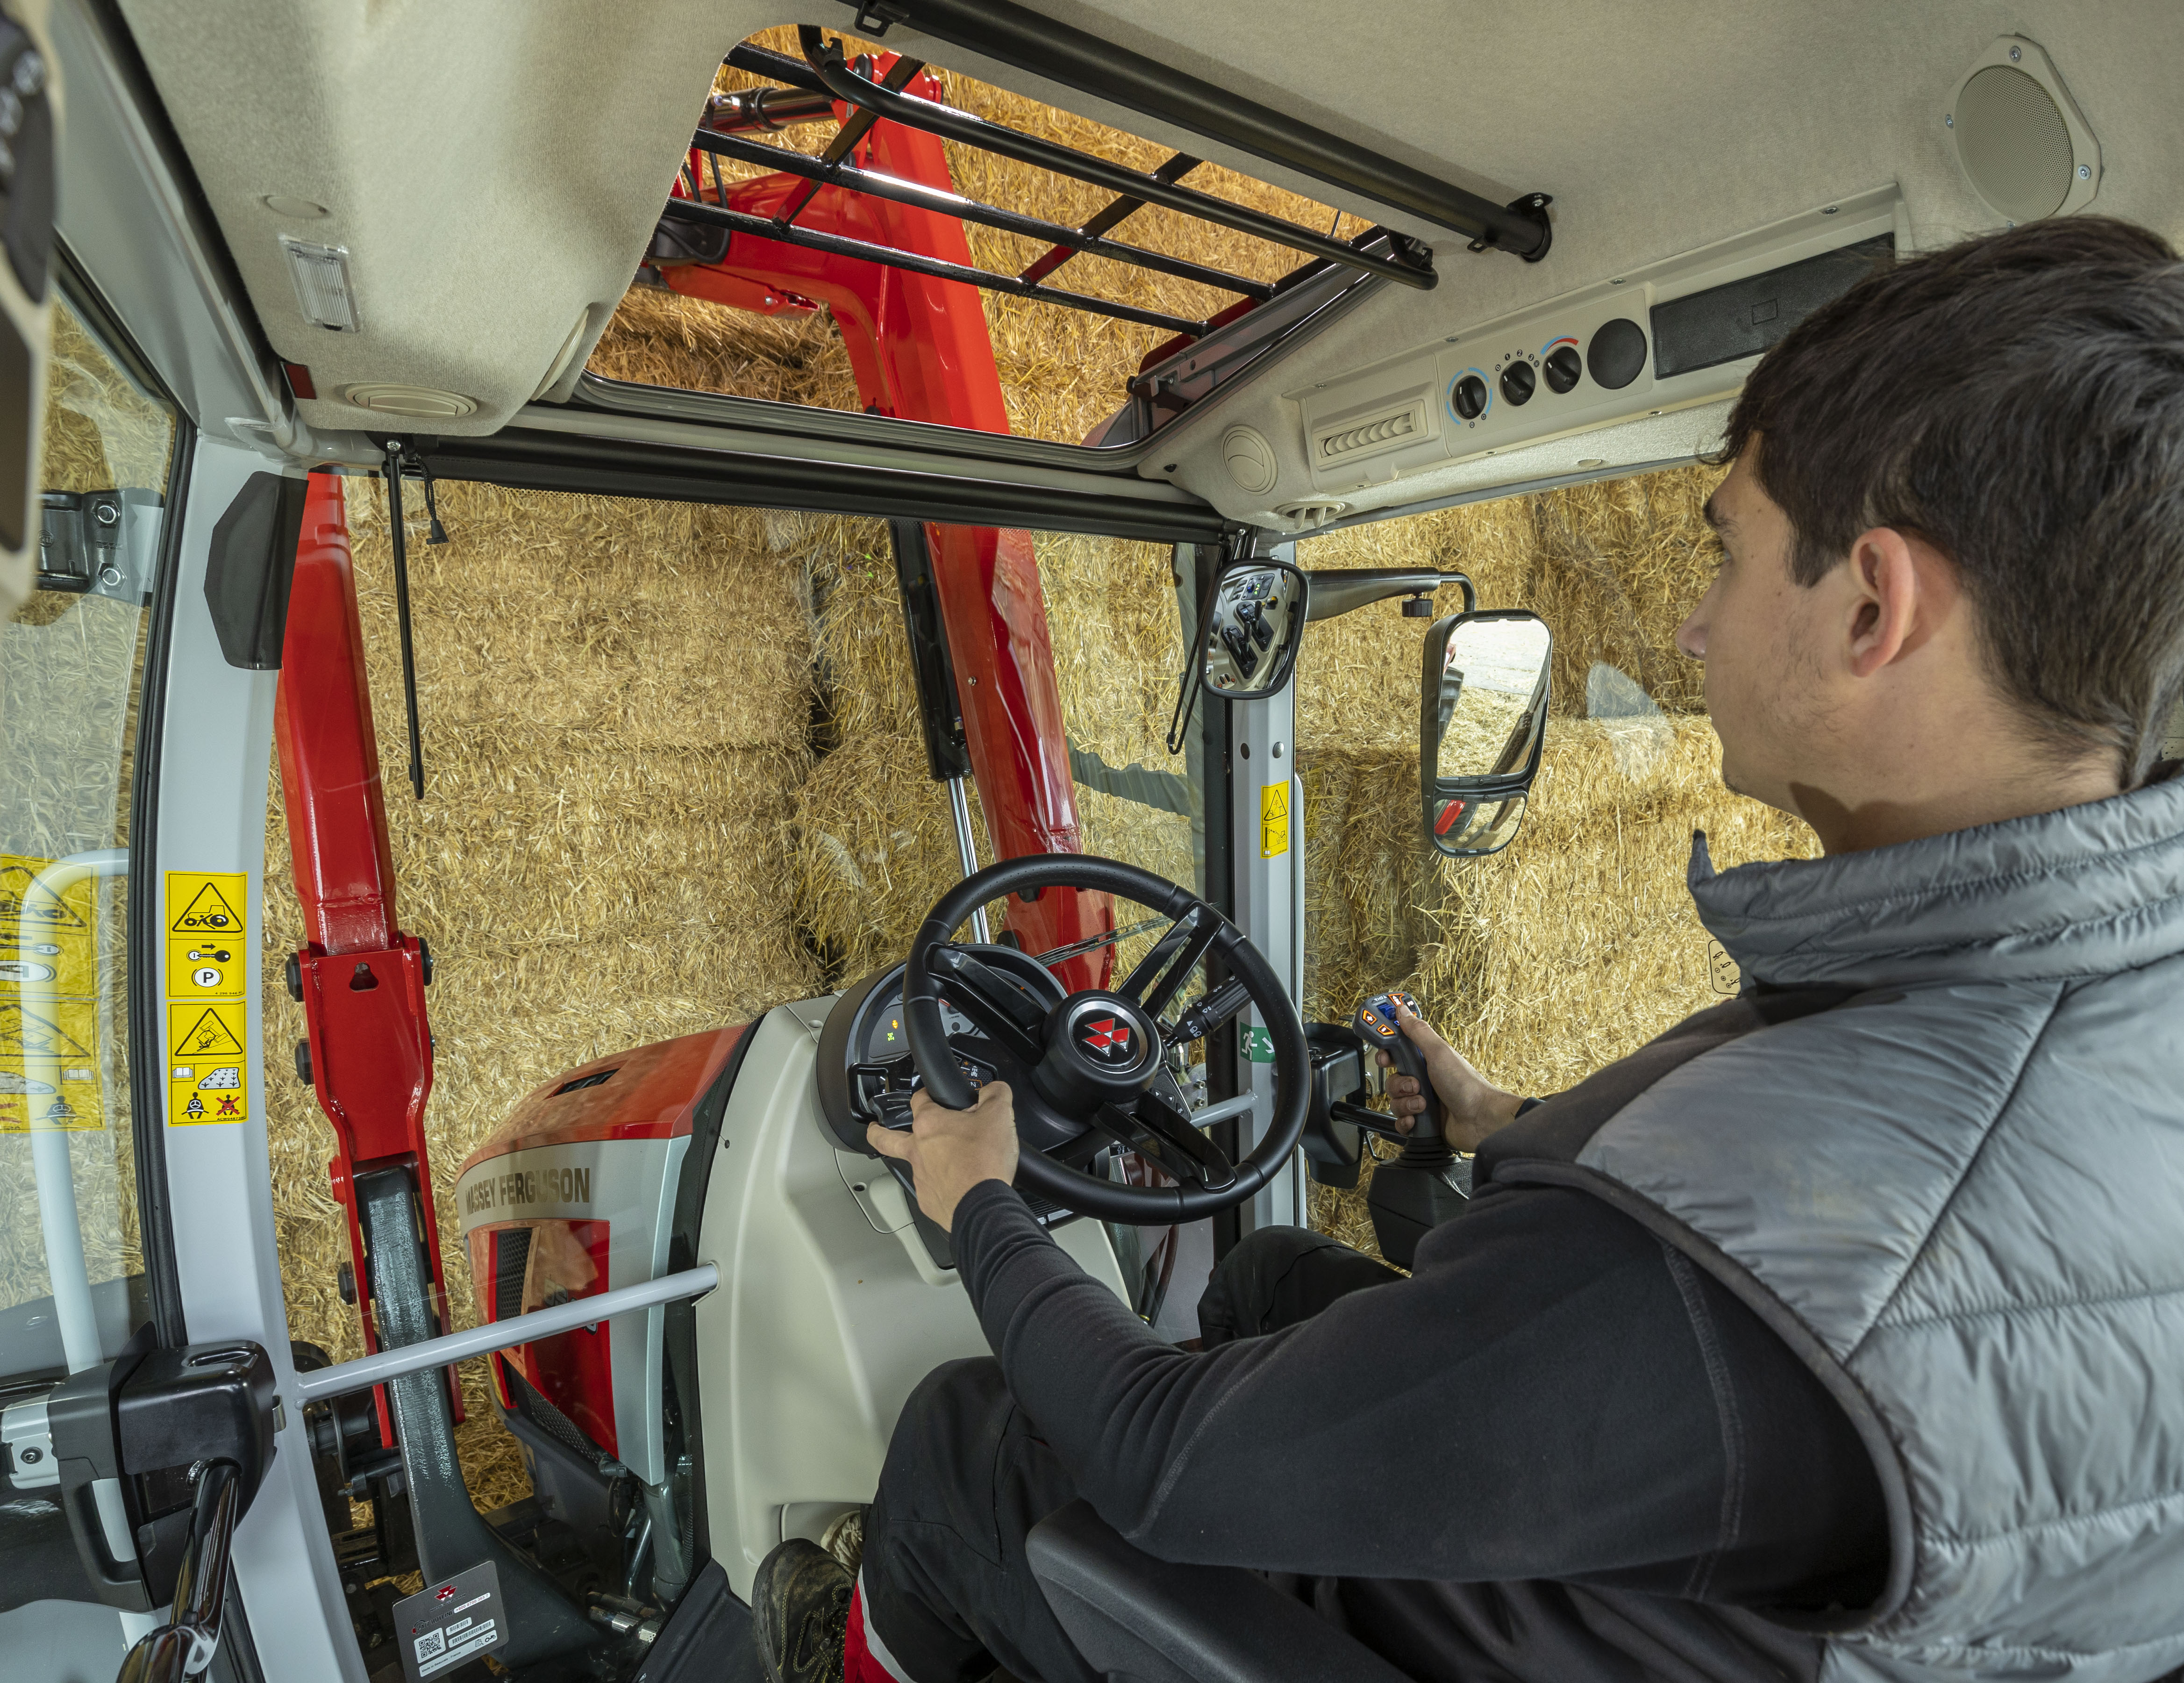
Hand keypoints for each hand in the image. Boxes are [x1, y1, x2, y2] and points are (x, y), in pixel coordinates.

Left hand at [867, 1080, 1020, 1231]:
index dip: (926, 1094)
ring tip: (942, 1161)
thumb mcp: (999, 1115)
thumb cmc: (985, 1164)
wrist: (984, 1207)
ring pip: (913, 1165)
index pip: (918, 1100)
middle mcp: (918, 1150)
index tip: (930, 1095)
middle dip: (877, 1131)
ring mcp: (920, 1177)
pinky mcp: (928, 1200)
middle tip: (874, 1128)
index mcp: (930, 1124)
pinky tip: (957, 1185)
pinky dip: (940, 1186)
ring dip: (922, 1160)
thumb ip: (995, 1094)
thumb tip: (993, 1089)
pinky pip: (930, 1189)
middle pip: (886, 1138)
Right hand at [1376, 998, 1523, 1151]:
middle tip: (1415, 1084)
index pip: (1396, 1053)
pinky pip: (1400, 1122)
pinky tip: (1418, 1121)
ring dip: (1406, 1104)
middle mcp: (1423, 1080)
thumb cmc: (1465, 1084)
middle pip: (1392, 1079)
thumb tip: (1402, 1010)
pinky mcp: (1422, 1122)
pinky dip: (1407, 1122)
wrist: (1480, 1120)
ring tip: (1424, 1104)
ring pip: (1395, 1101)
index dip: (1386, 1054)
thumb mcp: (1439, 1052)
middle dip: (1399, 1084)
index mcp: (1426, 1060)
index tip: (1384, 1057)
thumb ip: (1418, 1031)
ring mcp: (1422, 1101)